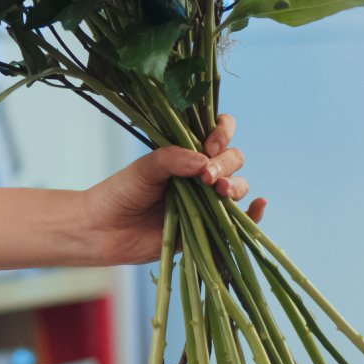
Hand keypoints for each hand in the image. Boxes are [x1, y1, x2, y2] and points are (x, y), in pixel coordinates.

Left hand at [73, 113, 263, 266]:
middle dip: (226, 164)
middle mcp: (200, 175)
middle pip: (233, 159)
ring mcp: (206, 201)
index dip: (222, 133)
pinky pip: (238, 221)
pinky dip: (254, 214)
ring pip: (238, 187)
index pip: (218, 133)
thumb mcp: (144, 169)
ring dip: (235, 186)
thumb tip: (204, 161)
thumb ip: (172, 159)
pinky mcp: (207, 229)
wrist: (103, 230)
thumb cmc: (120, 193)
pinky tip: (259, 205)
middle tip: (206, 176)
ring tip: (218, 191)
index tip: (210, 144)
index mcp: (186, 153)